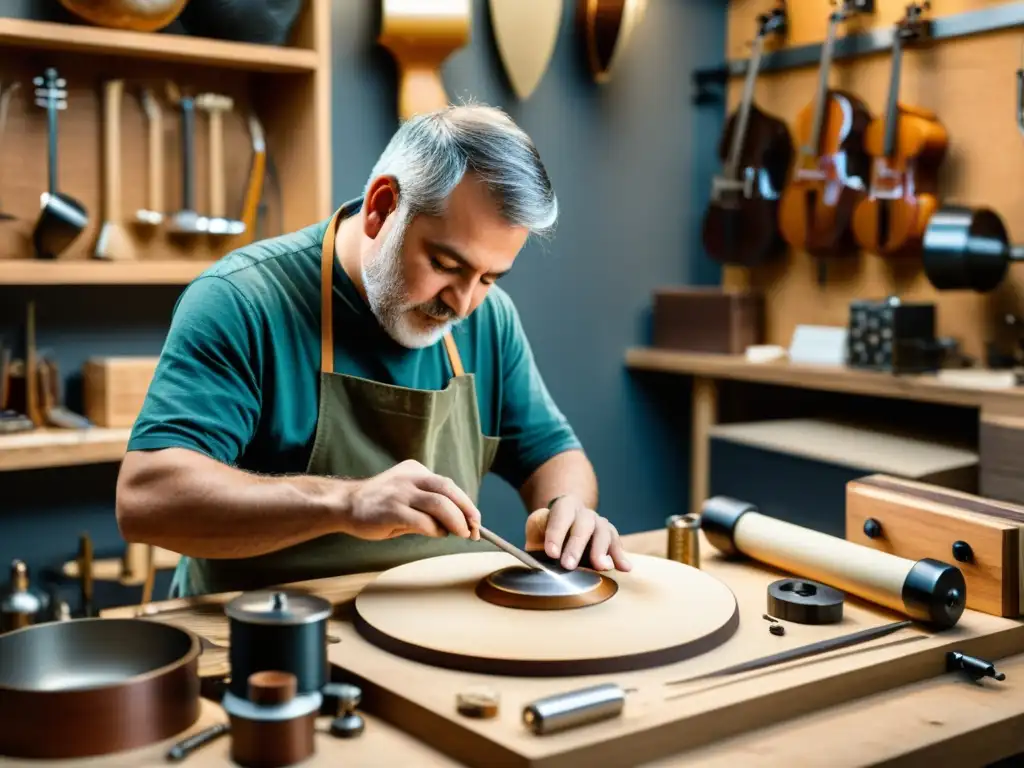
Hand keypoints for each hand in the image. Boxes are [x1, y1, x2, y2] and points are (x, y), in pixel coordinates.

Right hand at [345, 460, 480, 540]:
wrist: (344, 505)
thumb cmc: (378, 505)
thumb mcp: (406, 497)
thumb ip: (428, 506)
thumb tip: (457, 523)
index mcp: (416, 471)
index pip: (448, 485)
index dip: (466, 504)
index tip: (476, 520)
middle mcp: (410, 478)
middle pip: (448, 490)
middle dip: (467, 511)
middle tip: (475, 529)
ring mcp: (400, 493)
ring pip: (439, 504)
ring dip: (456, 521)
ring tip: (462, 533)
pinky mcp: (392, 510)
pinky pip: (422, 520)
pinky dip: (435, 529)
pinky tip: (437, 534)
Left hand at [524, 495, 631, 571]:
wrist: (566, 523)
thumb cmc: (548, 531)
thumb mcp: (536, 528)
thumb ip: (534, 536)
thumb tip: (535, 555)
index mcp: (564, 506)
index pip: (560, 517)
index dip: (555, 534)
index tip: (551, 553)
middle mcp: (584, 513)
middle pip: (583, 526)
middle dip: (576, 546)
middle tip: (568, 565)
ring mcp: (599, 524)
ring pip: (603, 533)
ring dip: (601, 551)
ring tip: (601, 567)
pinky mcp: (610, 536)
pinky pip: (616, 544)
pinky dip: (620, 556)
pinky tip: (625, 568)